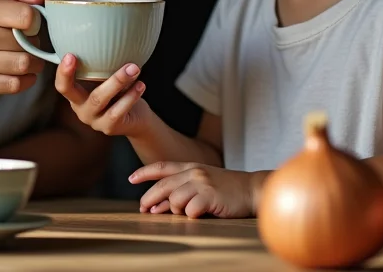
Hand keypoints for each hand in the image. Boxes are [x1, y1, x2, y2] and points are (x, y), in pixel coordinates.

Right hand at [0, 0, 53, 105]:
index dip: (36, 21)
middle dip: (35, 44)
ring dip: (33, 63)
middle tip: (27, 43)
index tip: (30, 24)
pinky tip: (19, 73)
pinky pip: (15, 84)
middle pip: (27, 43)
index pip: (27, 15)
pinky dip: (24, 80)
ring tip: (26, 57)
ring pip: (24, 64)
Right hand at [54, 55, 151, 136]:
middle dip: (74, 73)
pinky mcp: (109, 127)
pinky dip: (130, 96)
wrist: (137, 119)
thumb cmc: (120, 93)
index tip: (69, 54)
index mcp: (76, 95)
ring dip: (117, 80)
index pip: (62, 86)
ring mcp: (94, 120)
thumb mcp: (108, 79)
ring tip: (133, 68)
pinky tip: (140, 85)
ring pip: (99, 98)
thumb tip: (112, 37)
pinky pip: (118, 110)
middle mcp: (81, 109)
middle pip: (72, 92)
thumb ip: (103, 66)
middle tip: (76, 56)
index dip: (62, 72)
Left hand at [129, 162, 255, 218]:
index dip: (144, 172)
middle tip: (143, 209)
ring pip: (174, 199)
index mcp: (191, 166)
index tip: (131, 178)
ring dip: (175, 210)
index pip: (162, 167)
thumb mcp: (202, 184)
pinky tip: (199, 215)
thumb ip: (181, 190)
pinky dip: (191, 215)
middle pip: (163, 185)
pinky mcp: (210, 196)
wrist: (251, 189)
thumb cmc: (226, 190)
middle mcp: (194, 172)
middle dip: (149, 198)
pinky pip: (190, 210)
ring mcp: (202, 183)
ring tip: (186, 212)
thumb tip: (156, 206)